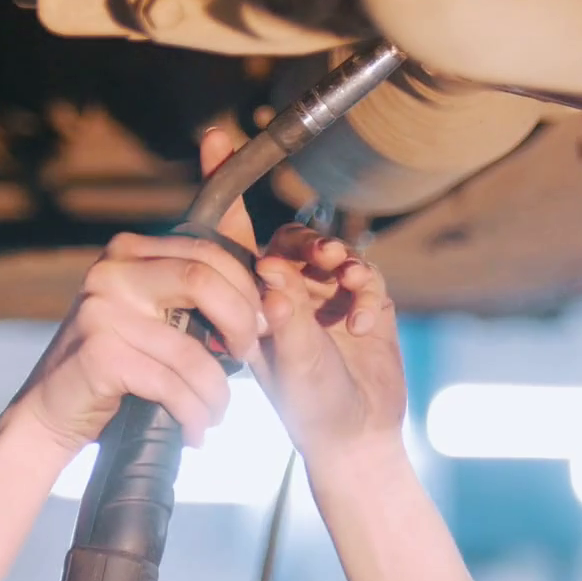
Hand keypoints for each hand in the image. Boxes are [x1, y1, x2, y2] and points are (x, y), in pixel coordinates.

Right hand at [11, 208, 264, 455]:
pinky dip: (192, 414)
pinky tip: (194, 431)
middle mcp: (111, 272)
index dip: (245, 289)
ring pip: (191, 350)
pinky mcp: (100, 354)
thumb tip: (258, 279)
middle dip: (241, 323)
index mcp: (128, 253)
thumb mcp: (149, 316)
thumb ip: (189, 295)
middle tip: (248, 358)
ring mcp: (101, 311)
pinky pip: (170, 384)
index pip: (206, 251)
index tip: (260, 325)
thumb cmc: (112, 368)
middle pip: (203, 280)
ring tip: (217, 412)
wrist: (49, 414)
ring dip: (216, 391)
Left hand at [191, 127, 407, 460]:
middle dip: (308, 241)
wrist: (357, 440)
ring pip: (333, 251)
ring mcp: (326, 298)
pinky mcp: (364, 304)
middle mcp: (287, 294)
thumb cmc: (311, 412)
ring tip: (345, 278)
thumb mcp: (293, 371)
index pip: (234, 238)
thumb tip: (272, 277)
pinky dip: (366, 290)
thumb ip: (289, 324)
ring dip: (342, 259)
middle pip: (293, 238)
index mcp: (254, 304)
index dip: (225, 188)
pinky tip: (362, 319)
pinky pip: (366, 275)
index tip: (214, 140)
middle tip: (320, 258)